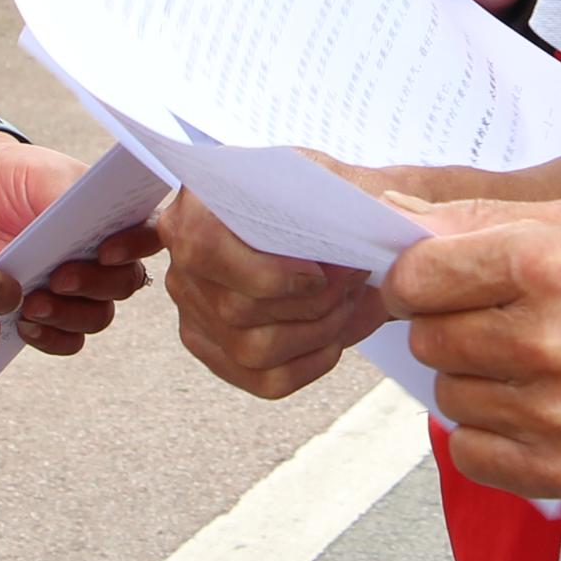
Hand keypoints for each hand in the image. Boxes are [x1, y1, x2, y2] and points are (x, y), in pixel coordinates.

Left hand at [0, 137, 161, 353]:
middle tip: (58, 279)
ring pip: (97, 317)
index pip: (149, 235)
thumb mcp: (45, 175)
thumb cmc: (14, 177)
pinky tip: (25, 325)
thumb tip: (96, 219)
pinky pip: (67, 340)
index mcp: (114, 217)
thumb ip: (74, 195)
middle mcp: (103, 257)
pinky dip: (51, 338)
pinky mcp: (47, 311)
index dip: (136, 248)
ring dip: (69, 317)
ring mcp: (76, 287)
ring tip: (32, 304)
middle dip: (94, 286)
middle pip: (124, 284)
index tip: (104, 251)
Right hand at [157, 184, 391, 402]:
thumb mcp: (334, 180)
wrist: (329, 224)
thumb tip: (378, 217)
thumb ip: (348, 195)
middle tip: (355, 281)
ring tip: (347, 303)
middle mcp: (182, 262)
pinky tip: (333, 337)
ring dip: (317, 332)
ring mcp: (194, 309)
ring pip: (252, 351)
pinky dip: (311, 364)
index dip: (267, 274)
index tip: (319, 274)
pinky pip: (264, 380)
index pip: (205, 249)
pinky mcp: (214, 347)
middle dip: (311, 304)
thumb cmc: (324, 199)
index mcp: (195, 206)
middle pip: (237, 310)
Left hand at [381, 196, 560, 498]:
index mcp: (548, 263)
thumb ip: (483, 220)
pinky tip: (539, 409)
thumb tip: (391, 213)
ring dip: (476, 380)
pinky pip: (470, 454)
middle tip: (507, 321)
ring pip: (446, 396)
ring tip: (539, 364)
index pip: (416, 275)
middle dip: (452, 326)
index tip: (436, 281)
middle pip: (427, 338)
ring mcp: (553, 414)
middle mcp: (546, 340)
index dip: (416, 277)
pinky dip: (491, 434)